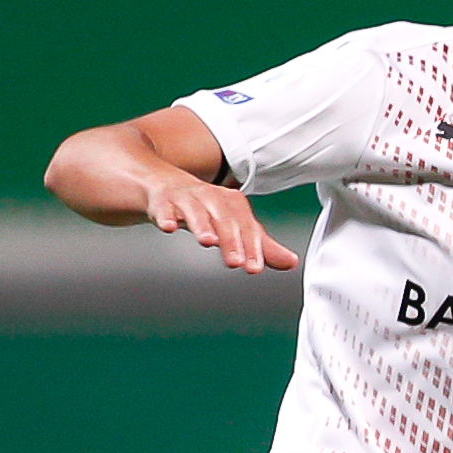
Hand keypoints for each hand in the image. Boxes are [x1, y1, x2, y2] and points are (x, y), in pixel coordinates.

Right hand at [143, 170, 298, 271]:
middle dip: (230, 240)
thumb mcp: (234, 224)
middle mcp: (211, 198)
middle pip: (223, 219)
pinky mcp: (162, 202)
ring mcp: (186, 198)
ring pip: (195, 210)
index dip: (252, 246)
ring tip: (208, 241)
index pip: (246, 226)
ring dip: (202, 225)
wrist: (165, 185)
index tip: (254, 268)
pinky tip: (169, 227)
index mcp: (232, 204)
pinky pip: (164, 208)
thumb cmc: (205, 208)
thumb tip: (290, 263)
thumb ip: (261, 246)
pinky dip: (166, 217)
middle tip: (236, 262)